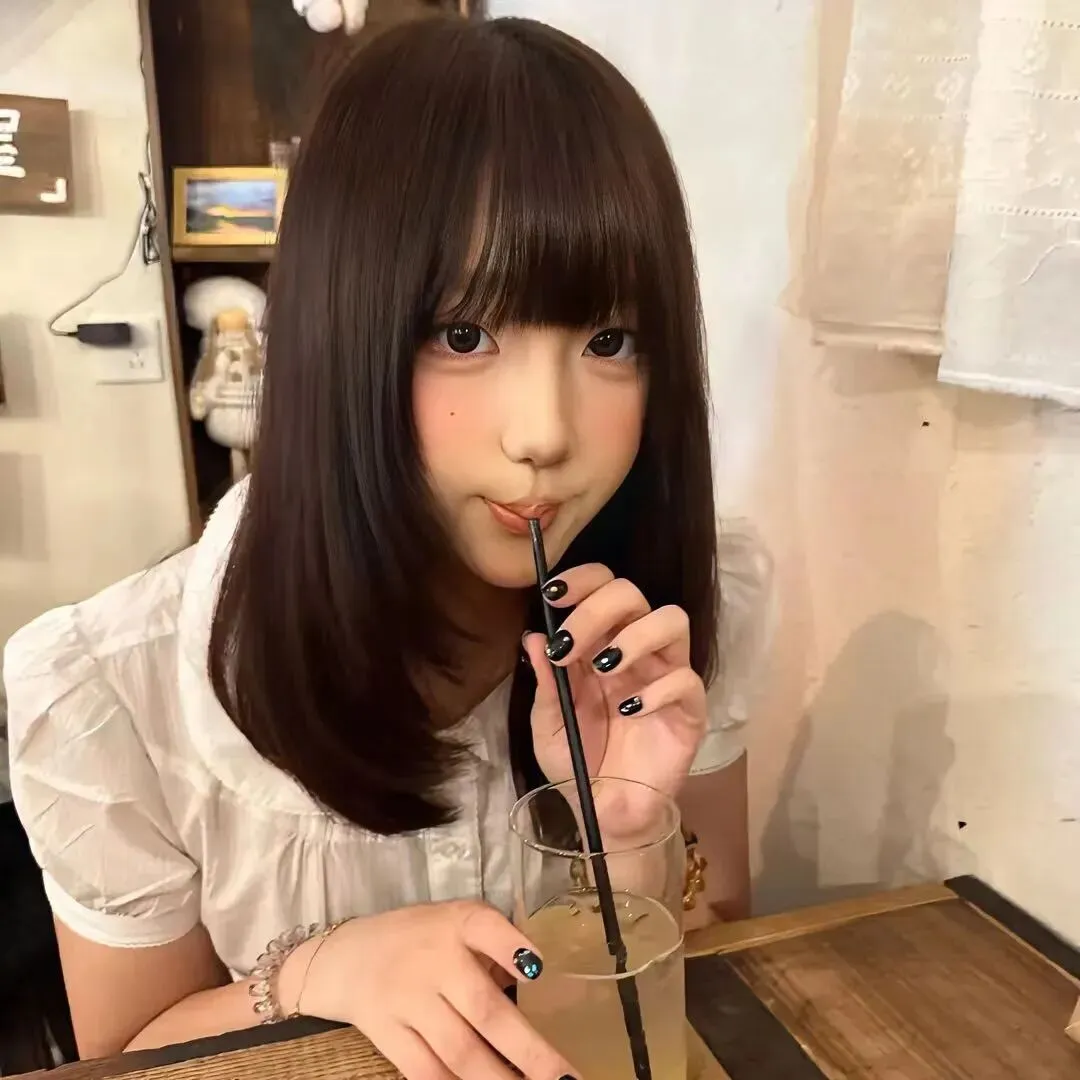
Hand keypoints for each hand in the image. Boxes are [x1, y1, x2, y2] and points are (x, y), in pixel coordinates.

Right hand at [279, 901, 574, 1079]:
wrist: (348, 957)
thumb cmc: (419, 938)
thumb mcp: (457, 921)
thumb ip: (494, 944)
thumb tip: (538, 980)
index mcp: (456, 925)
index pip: (485, 927)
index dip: (511, 947)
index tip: (538, 970)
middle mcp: (433, 961)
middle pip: (484, 1010)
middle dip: (528, 1051)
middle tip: (564, 1078)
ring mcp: (407, 1001)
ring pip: (459, 1051)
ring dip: (497, 1079)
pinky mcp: (387, 1034)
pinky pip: (425, 1071)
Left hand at [524, 565, 706, 816]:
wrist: (604, 814)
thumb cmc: (576, 764)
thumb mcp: (548, 726)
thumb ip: (545, 683)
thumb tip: (534, 636)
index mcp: (599, 645)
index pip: (602, 588)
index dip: (582, 580)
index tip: (552, 594)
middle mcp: (636, 651)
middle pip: (633, 594)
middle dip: (596, 610)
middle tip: (569, 646)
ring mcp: (666, 677)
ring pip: (672, 620)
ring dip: (635, 635)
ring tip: (605, 669)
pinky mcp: (689, 711)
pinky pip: (686, 680)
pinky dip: (658, 689)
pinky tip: (630, 711)